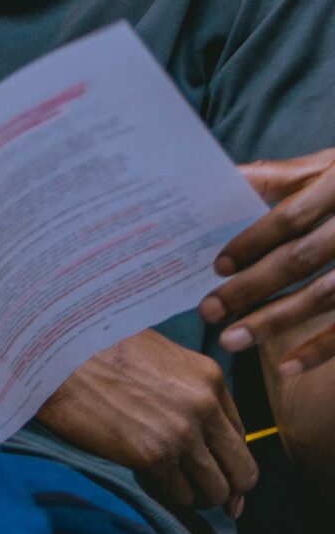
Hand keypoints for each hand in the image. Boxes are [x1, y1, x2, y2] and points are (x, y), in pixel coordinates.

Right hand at [35, 330, 254, 517]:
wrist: (52, 350)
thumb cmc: (93, 346)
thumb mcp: (156, 355)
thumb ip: (183, 386)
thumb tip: (196, 427)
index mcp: (209, 377)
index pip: (241, 435)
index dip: (228, 458)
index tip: (216, 470)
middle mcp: (204, 406)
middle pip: (242, 471)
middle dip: (226, 487)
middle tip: (204, 490)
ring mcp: (181, 433)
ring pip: (217, 491)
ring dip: (197, 494)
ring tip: (171, 484)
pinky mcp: (152, 455)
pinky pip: (180, 495)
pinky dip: (167, 494)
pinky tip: (147, 477)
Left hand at [203, 149, 334, 375]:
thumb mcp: (329, 168)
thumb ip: (279, 177)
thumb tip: (219, 180)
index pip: (292, 217)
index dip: (254, 241)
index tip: (218, 267)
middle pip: (303, 260)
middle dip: (252, 287)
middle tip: (210, 310)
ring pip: (325, 296)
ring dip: (276, 321)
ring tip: (233, 340)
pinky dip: (322, 349)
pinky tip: (288, 366)